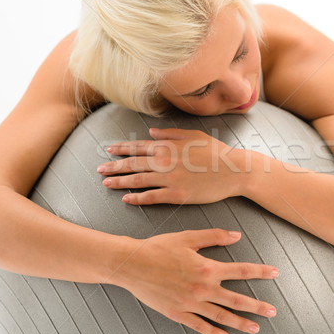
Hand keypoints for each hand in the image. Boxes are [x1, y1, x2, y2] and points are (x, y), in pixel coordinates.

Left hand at [97, 128, 251, 204]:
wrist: (234, 170)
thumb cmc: (217, 152)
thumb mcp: (194, 136)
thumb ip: (171, 134)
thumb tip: (151, 133)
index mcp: (169, 145)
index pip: (138, 146)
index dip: (121, 149)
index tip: (109, 150)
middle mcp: (165, 161)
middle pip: (133, 163)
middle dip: (114, 166)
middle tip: (99, 170)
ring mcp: (170, 178)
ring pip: (138, 180)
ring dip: (120, 182)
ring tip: (106, 184)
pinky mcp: (177, 195)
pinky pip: (151, 197)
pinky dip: (137, 198)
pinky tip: (126, 199)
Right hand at [109, 229, 278, 333]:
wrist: (132, 264)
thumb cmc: (158, 248)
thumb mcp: (188, 237)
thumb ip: (214, 237)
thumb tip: (236, 236)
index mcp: (207, 268)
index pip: (241, 271)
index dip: (260, 272)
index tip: (274, 273)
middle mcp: (202, 288)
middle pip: (236, 300)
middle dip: (257, 306)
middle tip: (272, 311)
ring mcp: (191, 303)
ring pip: (221, 316)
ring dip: (241, 323)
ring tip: (255, 328)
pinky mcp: (178, 313)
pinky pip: (200, 326)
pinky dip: (214, 333)